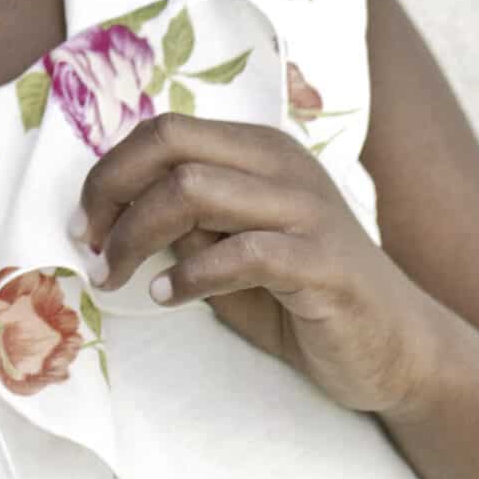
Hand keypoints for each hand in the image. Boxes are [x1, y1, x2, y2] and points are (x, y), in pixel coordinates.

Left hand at [77, 112, 446, 414]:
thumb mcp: (227, 248)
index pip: (163, 130)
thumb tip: (110, 209)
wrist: (393, 348)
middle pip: (169, 145)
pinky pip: (240, 252)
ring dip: (138, 236)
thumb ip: (183, 221)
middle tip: (94, 247)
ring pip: (192, 190)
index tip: (85, 222)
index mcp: (257, 150)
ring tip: (121, 276)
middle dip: (112, 192)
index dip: (109, 171)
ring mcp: (307, 209)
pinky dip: (190, 275)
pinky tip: (170, 297)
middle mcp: (282, 165)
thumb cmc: (298, 296)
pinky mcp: (324, 262)